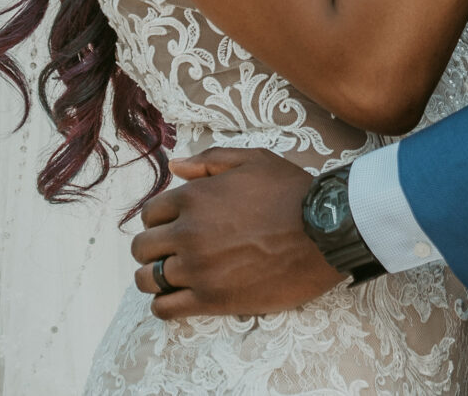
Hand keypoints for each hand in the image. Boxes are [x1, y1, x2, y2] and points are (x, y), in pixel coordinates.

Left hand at [130, 147, 340, 319]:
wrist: (324, 232)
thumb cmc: (292, 193)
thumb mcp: (254, 160)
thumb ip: (210, 160)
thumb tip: (174, 165)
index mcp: (194, 197)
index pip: (149, 214)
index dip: (160, 219)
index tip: (175, 226)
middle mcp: (188, 233)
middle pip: (142, 248)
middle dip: (153, 248)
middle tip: (173, 251)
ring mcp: (198, 268)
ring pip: (148, 280)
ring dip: (155, 277)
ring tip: (173, 275)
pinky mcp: (212, 299)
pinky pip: (165, 308)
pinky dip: (164, 304)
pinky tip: (178, 297)